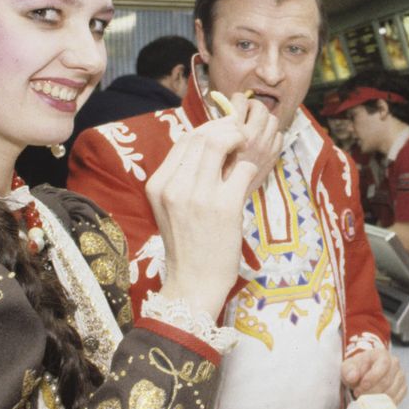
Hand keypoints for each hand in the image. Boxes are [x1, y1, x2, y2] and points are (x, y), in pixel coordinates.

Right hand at [146, 96, 279, 315]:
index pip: (184, 140)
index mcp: (158, 185)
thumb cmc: (188, 244)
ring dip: (238, 139)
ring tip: (246, 145)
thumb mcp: (172, 207)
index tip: (225, 129)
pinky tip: (248, 174)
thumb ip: (183, 177)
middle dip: (226, 127)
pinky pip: (242, 168)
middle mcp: (175, 187)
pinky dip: (249, 166)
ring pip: (220, 144)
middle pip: (201, 136)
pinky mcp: (224, 207)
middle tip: (241, 133)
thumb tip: (210, 143)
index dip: (208, 127)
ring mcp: (199, 196)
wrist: (194, 281)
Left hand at [341, 345, 406, 401]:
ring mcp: (400, 376)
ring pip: (391, 392)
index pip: (383, 365)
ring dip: (376, 400)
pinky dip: (383, 404)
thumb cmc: (357, 369)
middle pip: (387, 381)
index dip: (372, 378)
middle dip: (371, 392)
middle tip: (358, 396)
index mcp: (382, 354)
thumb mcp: (348, 367)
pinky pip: (396, 399)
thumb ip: (348, 371)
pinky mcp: (403, 388)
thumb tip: (352, 377)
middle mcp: (395, 363)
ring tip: (364, 399)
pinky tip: (373, 404)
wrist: (363, 374)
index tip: (359, 388)